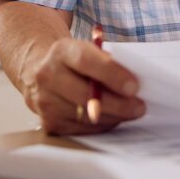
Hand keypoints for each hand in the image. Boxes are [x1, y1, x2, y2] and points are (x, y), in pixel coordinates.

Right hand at [21, 37, 144, 134]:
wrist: (40, 73)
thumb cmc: (74, 62)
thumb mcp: (89, 50)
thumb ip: (108, 62)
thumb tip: (134, 84)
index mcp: (61, 51)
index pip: (85, 61)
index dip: (111, 74)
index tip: (134, 86)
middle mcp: (47, 76)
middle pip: (86, 95)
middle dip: (118, 104)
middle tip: (139, 107)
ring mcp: (45, 101)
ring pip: (86, 116)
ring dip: (113, 116)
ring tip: (129, 112)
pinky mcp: (49, 122)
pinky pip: (82, 128)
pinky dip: (101, 124)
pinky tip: (112, 117)